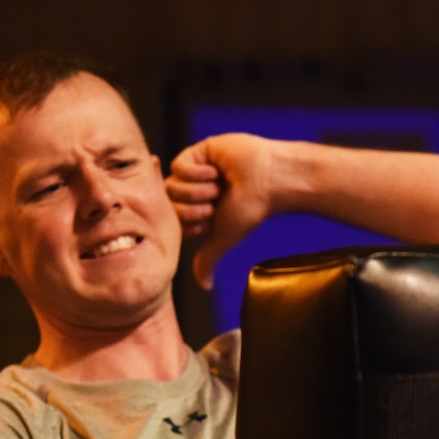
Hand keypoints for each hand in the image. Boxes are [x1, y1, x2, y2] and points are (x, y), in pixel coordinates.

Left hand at [166, 133, 280, 289]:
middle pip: (168, 204)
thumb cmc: (252, 209)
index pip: (172, 221)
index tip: (211, 220)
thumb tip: (204, 287)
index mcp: (197, 211)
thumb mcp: (224, 237)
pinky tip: (217, 171)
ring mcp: (193, 171)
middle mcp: (192, 191)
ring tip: (220, 186)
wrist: (269, 181)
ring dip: (198, 190)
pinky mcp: (197, 152)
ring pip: (172, 185)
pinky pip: (179, 165)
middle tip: (215, 204)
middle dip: (193, 208)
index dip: (189, 223)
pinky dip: (198, 173)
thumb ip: (208, 259)